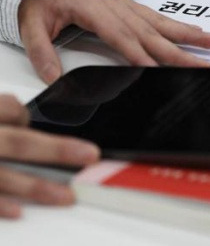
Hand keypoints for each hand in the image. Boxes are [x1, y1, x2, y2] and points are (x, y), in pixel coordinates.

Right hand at [0, 94, 99, 218]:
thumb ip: (0, 113)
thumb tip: (25, 122)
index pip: (12, 109)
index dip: (29, 115)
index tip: (35, 121)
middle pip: (20, 143)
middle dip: (57, 151)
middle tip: (91, 155)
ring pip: (4, 176)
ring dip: (37, 186)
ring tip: (67, 195)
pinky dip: (0, 204)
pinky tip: (19, 210)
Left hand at [18, 0, 209, 83]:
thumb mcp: (30, 23)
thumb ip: (41, 50)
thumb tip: (52, 77)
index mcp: (94, 10)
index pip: (123, 39)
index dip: (143, 57)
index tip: (162, 72)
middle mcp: (117, 7)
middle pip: (152, 35)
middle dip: (180, 53)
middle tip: (204, 66)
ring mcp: (127, 6)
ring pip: (162, 24)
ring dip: (190, 35)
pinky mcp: (132, 7)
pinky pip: (160, 18)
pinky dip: (180, 26)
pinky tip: (197, 31)